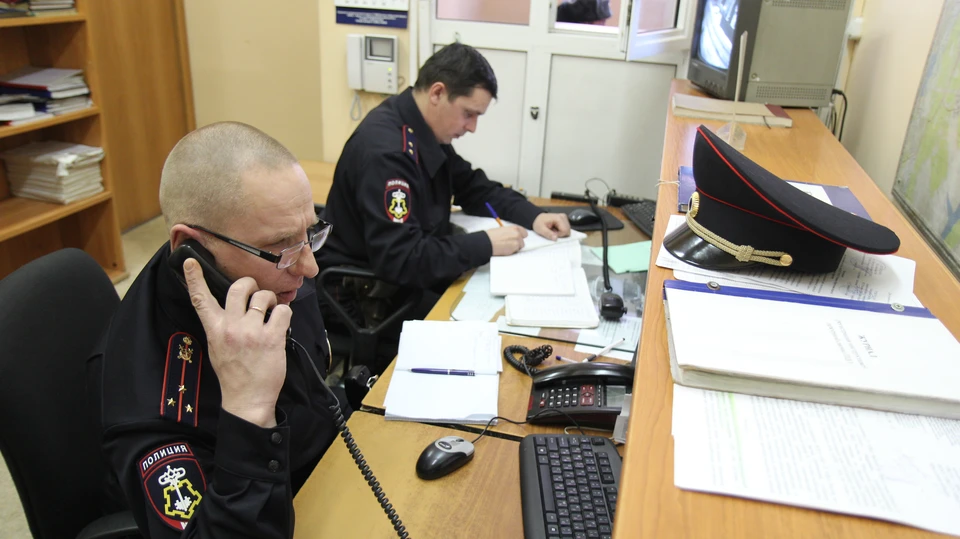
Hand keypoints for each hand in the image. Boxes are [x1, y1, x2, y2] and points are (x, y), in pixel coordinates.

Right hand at [183, 259, 291, 427]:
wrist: (246, 399)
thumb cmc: (234, 374)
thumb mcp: (217, 348)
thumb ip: (221, 326)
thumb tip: (232, 308)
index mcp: (215, 329)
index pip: (200, 299)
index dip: (194, 278)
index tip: (189, 261)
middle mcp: (231, 327)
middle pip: (239, 287)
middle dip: (250, 285)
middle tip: (256, 294)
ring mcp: (251, 332)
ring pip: (264, 296)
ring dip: (270, 301)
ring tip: (270, 314)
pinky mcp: (271, 338)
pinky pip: (283, 311)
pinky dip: (285, 314)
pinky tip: (281, 325)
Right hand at [485, 225, 526, 255]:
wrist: (487, 242)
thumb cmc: (491, 236)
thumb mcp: (502, 230)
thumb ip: (510, 232)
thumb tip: (513, 235)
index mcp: (514, 228)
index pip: (524, 233)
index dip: (520, 237)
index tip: (517, 239)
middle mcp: (517, 233)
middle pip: (522, 240)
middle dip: (517, 243)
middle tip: (509, 244)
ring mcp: (517, 241)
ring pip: (520, 246)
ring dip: (515, 248)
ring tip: (506, 247)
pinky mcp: (515, 248)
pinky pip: (516, 251)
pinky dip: (511, 251)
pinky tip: (505, 249)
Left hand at [533, 213, 570, 240]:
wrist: (537, 218)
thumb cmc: (538, 223)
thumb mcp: (541, 229)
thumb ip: (548, 234)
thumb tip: (555, 238)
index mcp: (559, 218)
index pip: (565, 231)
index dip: (559, 235)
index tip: (552, 234)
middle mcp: (563, 217)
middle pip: (568, 231)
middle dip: (560, 234)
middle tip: (552, 232)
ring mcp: (564, 218)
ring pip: (567, 230)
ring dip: (561, 233)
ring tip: (553, 230)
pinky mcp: (564, 220)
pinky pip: (566, 229)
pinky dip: (561, 231)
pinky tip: (555, 229)